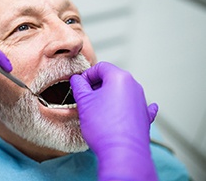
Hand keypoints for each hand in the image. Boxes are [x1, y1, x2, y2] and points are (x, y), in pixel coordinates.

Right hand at [70, 62, 157, 180]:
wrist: (122, 152)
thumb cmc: (104, 127)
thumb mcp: (84, 102)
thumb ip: (78, 86)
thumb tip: (76, 79)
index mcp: (119, 78)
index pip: (100, 67)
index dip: (87, 75)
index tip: (80, 85)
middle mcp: (134, 86)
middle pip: (112, 78)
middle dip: (96, 86)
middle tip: (85, 97)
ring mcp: (141, 101)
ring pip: (121, 91)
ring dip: (108, 96)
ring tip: (96, 109)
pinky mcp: (144, 116)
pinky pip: (135, 105)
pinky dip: (126, 105)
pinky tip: (123, 110)